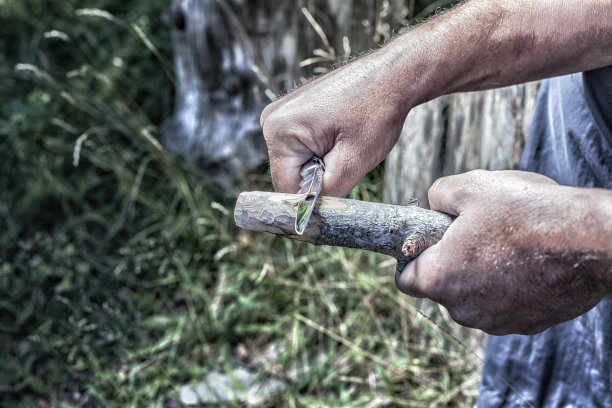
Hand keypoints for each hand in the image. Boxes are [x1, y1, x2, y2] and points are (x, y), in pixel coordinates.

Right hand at [260, 49, 409, 196]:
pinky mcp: (294, 112)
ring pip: (297, 164)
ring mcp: (282, 114)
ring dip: (321, 167)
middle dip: (317, 181)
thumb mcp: (353, 163)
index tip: (335, 199)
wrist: (394, 75)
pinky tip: (341, 138)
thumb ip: (326, 196)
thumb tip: (308, 220)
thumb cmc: (376, 111)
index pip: (285, 189)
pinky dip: (321, 153)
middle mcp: (271, 120)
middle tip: (347, 163)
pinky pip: (302, 149)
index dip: (310, 202)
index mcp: (278, 131)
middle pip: (289, 176)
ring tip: (346, 146)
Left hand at [395, 170, 611, 334]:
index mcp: (440, 279)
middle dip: (451, 261)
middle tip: (476, 232)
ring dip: (481, 273)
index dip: (412, 256)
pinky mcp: (527, 325)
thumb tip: (434, 203)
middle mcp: (463, 310)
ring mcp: (496, 322)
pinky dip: (509, 286)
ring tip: (508, 243)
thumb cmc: (528, 213)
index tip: (428, 240)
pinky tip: (529, 260)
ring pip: (474, 296)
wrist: (594, 242)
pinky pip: (504, 304)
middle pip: (442, 286)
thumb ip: (438, 195)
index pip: (404, 279)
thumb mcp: (471, 186)